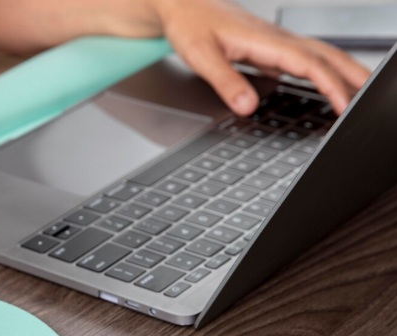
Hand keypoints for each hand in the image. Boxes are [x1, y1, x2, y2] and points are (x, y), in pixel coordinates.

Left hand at [152, 0, 369, 114]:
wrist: (185, 5)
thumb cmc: (191, 25)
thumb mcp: (200, 56)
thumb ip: (224, 81)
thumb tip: (247, 106)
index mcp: (264, 40)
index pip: (307, 63)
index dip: (329, 84)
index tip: (343, 104)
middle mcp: (277, 39)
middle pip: (325, 56)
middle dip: (351, 77)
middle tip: (369, 100)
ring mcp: (277, 42)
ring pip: (321, 55)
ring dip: (344, 72)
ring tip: (362, 92)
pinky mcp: (273, 48)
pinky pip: (307, 59)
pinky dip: (325, 71)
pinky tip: (330, 85)